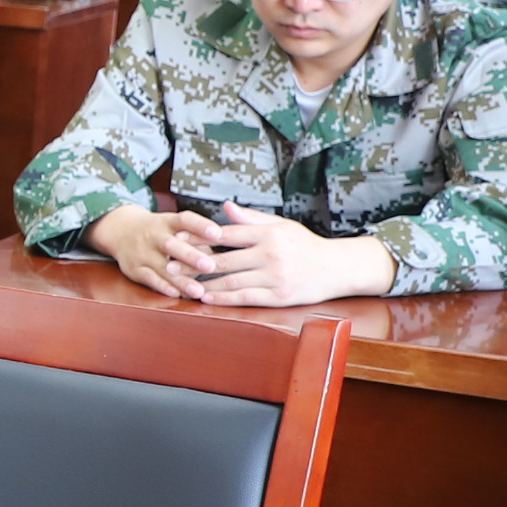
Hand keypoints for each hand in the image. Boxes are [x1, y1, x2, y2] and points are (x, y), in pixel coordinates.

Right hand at [87, 203, 218, 298]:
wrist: (120, 230)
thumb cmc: (158, 230)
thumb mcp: (174, 225)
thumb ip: (198, 236)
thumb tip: (230, 247)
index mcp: (167, 221)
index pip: (185, 220)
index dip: (201, 226)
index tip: (218, 233)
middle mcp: (153, 235)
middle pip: (171, 244)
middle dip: (191, 256)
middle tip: (210, 265)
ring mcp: (142, 252)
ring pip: (161, 266)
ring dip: (181, 279)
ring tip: (199, 290)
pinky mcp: (134, 269)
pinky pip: (149, 279)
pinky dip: (163, 287)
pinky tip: (177, 293)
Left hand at [182, 202, 393, 306]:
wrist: (337, 268)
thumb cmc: (305, 245)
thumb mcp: (281, 225)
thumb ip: (252, 218)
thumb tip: (225, 207)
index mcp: (269, 234)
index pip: (226, 235)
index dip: (199, 238)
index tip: (177, 240)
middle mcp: (271, 254)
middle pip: (223, 260)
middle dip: (193, 264)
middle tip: (169, 266)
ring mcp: (275, 277)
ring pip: (230, 281)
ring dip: (203, 284)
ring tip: (182, 284)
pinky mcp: (279, 296)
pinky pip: (245, 298)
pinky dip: (222, 299)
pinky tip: (206, 298)